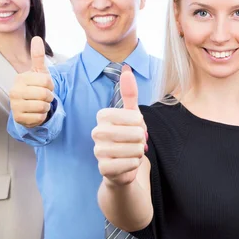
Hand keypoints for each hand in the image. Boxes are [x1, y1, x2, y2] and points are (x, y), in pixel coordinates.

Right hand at [9, 36, 53, 127]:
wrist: (29, 107)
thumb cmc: (35, 87)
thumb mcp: (38, 72)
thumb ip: (38, 56)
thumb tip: (36, 38)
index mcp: (20, 78)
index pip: (46, 81)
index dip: (50, 85)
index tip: (45, 86)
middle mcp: (14, 91)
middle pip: (45, 94)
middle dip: (49, 97)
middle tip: (43, 96)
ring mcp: (15, 106)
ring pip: (42, 106)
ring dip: (46, 107)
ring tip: (40, 104)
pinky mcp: (18, 118)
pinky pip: (39, 117)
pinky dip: (42, 116)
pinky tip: (36, 113)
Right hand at [92, 66, 147, 186]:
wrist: (122, 166)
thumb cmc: (127, 137)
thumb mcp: (131, 114)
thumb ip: (129, 93)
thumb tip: (126, 69)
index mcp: (102, 115)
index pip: (136, 117)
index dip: (141, 124)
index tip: (134, 127)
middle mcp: (96, 131)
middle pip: (136, 133)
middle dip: (141, 139)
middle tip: (133, 142)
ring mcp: (98, 151)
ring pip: (134, 149)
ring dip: (138, 152)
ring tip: (130, 152)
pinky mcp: (103, 168)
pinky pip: (130, 163)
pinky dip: (134, 164)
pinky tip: (127, 163)